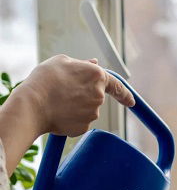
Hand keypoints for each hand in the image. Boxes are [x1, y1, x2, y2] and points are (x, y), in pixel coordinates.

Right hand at [0, 54, 134, 174]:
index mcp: (97, 76)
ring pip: (86, 111)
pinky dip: (70, 119)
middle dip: (82, 96)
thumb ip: (83, 65)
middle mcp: (99, 96)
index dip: (124, 94)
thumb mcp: (62, 62)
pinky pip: (79, 122)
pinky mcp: (85, 127)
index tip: (131, 102)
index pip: (117, 86)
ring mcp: (93, 113)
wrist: (33, 104)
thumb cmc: (45, 79)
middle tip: (62, 92)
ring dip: (75, 107)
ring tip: (56, 101)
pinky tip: (57, 113)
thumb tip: (95, 64)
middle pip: (95, 97)